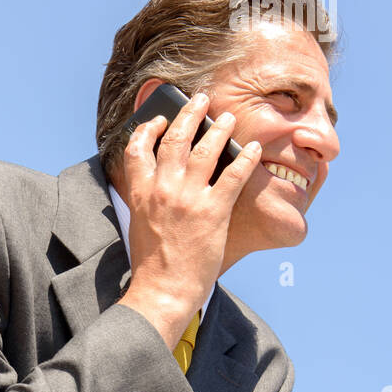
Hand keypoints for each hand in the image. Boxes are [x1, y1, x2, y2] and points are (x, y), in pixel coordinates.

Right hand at [117, 91, 260, 350]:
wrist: (163, 291)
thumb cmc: (152, 267)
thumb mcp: (139, 227)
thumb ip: (147, 202)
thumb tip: (157, 188)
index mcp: (140, 193)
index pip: (138, 148)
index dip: (148, 128)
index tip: (159, 120)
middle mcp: (163, 189)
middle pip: (176, 138)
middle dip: (189, 113)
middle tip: (201, 100)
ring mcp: (189, 199)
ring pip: (206, 148)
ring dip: (220, 128)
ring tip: (229, 117)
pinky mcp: (213, 211)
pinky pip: (234, 175)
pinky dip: (246, 158)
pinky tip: (254, 149)